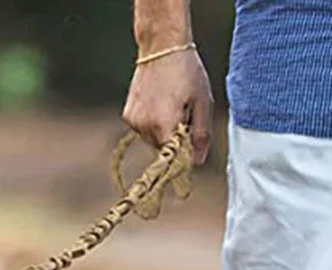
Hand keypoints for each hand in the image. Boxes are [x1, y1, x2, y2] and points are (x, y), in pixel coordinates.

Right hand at [122, 49, 213, 164]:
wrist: (162, 45)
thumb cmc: (186, 71)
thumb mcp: (203, 103)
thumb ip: (201, 135)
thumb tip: (198, 161)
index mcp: (164, 126)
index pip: (175, 158)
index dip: (185, 152)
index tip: (192, 139)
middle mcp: (145, 127)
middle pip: (163, 150)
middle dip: (175, 139)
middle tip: (184, 114)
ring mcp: (134, 122)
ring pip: (153, 141)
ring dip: (164, 132)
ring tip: (171, 106)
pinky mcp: (128, 115)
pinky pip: (144, 130)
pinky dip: (153, 123)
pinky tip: (159, 104)